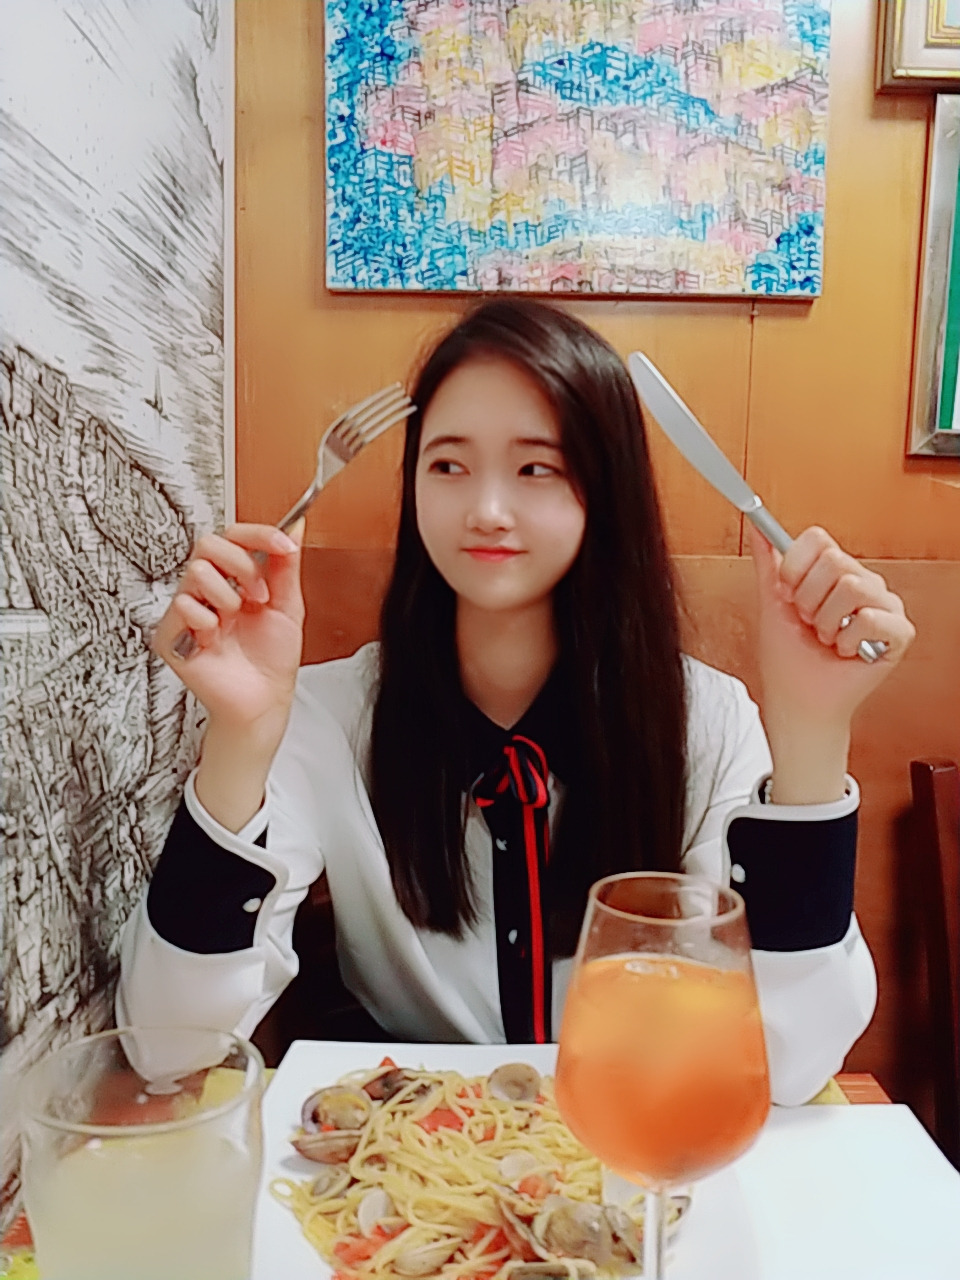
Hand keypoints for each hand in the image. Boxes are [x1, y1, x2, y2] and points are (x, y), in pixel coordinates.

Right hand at [152, 521, 304, 739]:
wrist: (264, 700)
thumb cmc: (272, 659)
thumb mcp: (288, 605)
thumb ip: (286, 565)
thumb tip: (294, 526)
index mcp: (233, 579)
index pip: (232, 536)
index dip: (258, 535)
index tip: (283, 546)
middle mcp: (206, 590)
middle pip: (207, 544)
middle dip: (241, 565)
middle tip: (259, 594)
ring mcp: (186, 612)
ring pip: (197, 572)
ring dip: (228, 597)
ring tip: (236, 621)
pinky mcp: (171, 635)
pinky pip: (184, 606)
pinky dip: (209, 622)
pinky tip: (216, 640)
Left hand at [748, 525, 914, 801]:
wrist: (797, 700)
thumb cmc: (788, 656)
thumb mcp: (772, 602)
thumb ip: (768, 562)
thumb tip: (755, 526)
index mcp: (835, 571)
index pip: (818, 539)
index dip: (795, 569)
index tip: (788, 595)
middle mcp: (864, 582)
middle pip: (835, 561)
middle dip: (809, 600)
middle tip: (810, 623)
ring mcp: (885, 606)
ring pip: (854, 588)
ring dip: (828, 623)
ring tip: (827, 639)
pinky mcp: (899, 633)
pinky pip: (873, 618)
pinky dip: (849, 640)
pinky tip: (846, 651)